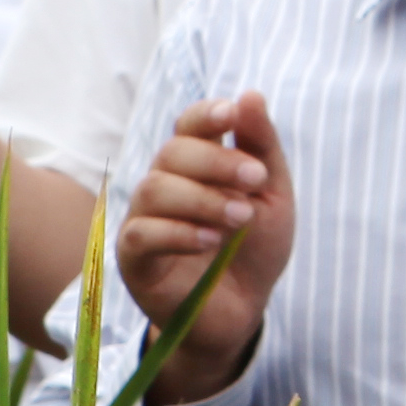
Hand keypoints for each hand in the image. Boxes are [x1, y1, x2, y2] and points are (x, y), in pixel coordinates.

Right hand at [117, 92, 296, 405]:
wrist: (241, 311)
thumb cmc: (253, 248)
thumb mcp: (272, 196)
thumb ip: (261, 148)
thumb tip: (250, 95)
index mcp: (195, 165)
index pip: (188, 125)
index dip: (206, 115)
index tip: (232, 114)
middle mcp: (163, 185)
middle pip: (172, 153)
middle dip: (217, 162)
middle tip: (256, 182)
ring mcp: (143, 220)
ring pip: (155, 189)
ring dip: (203, 199)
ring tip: (241, 217)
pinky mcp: (133, 259)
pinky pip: (141, 234)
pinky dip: (179, 232)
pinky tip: (212, 241)